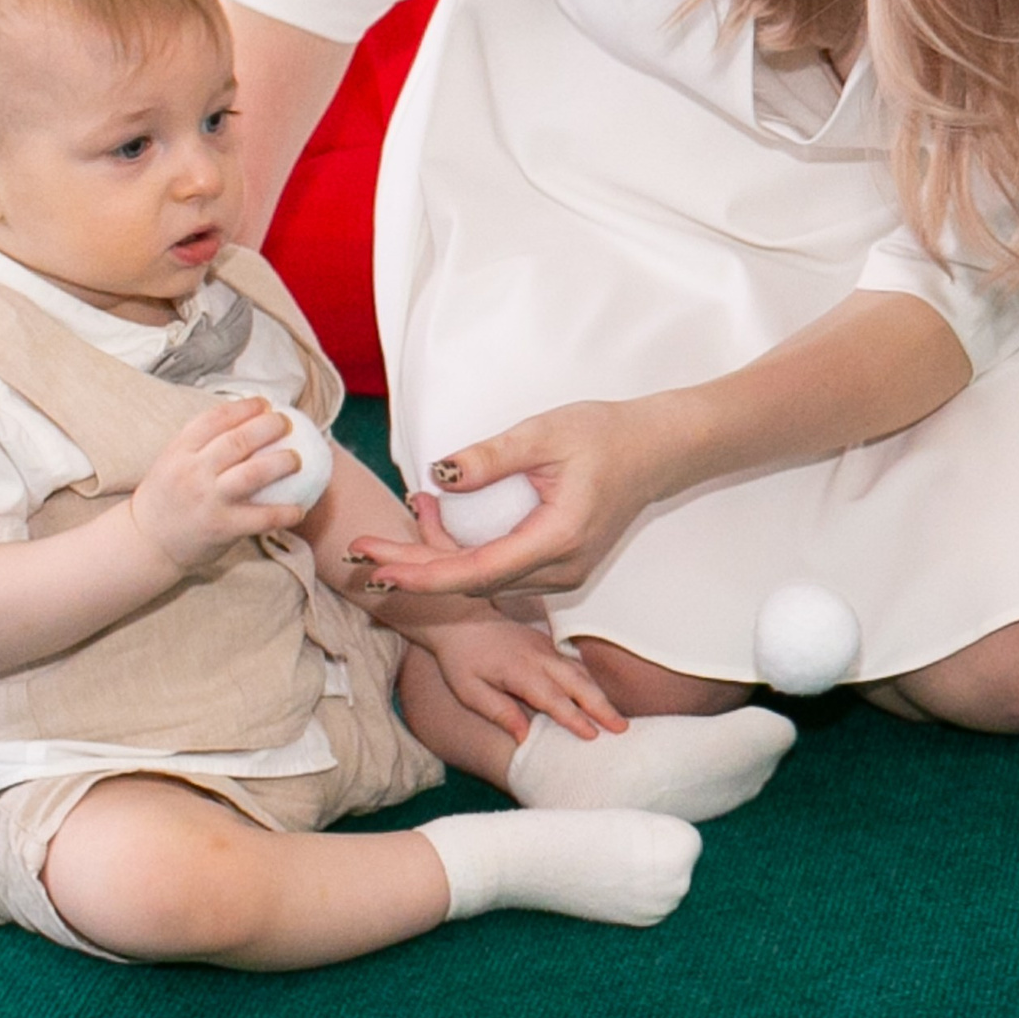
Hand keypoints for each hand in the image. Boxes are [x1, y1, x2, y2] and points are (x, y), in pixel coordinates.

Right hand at [129, 395, 307, 574]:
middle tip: (286, 422)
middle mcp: (193, 472)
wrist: (145, 543)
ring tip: (296, 459)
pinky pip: (260, 517)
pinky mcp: (221, 528)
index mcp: (179, 451)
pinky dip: (283, 513)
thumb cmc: (165, 497)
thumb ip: (199, 443)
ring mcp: (208, 499)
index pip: (215, 419)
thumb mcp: (171, 461)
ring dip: (281, 462)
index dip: (244, 407)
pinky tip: (299, 509)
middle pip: (238, 441)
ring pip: (253, 473)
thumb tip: (243, 420)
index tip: (264, 403)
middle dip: (269, 427)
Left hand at [350, 397, 686, 600]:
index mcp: (557, 539)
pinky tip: (437, 533)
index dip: (420, 574)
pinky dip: (462, 559)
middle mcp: (559, 570)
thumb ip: (491, 456)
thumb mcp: (545, 433)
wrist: (657, 450)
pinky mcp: (558, 568)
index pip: (474, 572)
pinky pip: (499, 574)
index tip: (377, 565)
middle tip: (362, 553)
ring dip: (436, 564)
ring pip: (483, 583)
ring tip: (397, 531)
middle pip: (471, 584)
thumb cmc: (607, 435)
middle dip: (413, 571)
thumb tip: (438, 474)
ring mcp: (562, 574)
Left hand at [414, 613, 630, 744]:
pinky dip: (590, 680)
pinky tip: (598, 696)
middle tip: (622, 729)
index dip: (575, 718)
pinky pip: (575, 663)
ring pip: (581, 672)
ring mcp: (546, 648)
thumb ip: (499, 711)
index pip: (554, 699)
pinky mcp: (547, 644)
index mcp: (521, 671)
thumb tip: (524, 736)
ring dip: (600, 694)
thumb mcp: (469, 691)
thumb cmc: (461, 659)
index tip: (594, 735)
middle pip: (579, 683)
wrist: (460, 619)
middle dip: (602, 707)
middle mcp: (540, 658)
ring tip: (617, 718)